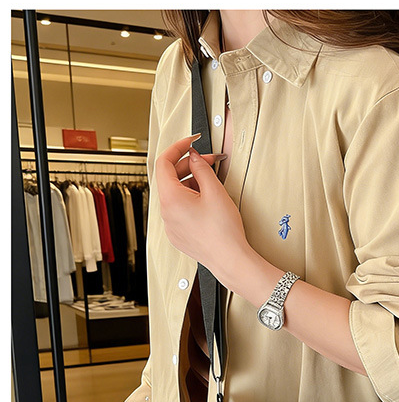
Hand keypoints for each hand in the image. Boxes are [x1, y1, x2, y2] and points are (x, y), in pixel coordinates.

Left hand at [155, 133, 256, 285]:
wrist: (230, 260)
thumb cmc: (224, 232)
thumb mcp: (215, 192)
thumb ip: (202, 168)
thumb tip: (194, 158)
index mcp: (171, 199)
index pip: (164, 162)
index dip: (177, 147)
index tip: (191, 142)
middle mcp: (166, 213)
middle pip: (170, 179)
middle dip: (189, 166)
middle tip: (209, 161)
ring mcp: (171, 226)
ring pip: (175, 195)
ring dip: (191, 184)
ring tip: (212, 184)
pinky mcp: (179, 235)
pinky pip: (179, 210)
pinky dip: (190, 200)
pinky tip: (207, 201)